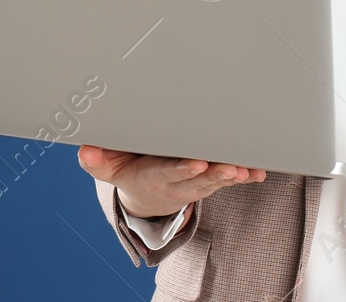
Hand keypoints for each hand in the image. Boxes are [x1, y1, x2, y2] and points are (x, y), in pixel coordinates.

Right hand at [77, 145, 267, 218]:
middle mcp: (178, 183)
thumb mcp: (108, 168)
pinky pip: (229, 179)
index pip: (168, 173)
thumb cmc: (130, 170)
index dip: (183, 170)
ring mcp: (196, 183)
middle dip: (215, 174)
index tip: (197, 164)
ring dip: (233, 176)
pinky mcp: (209, 180)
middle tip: (231, 168)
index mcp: (153, 176)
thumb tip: (86, 150)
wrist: (146, 195)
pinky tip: (259, 171)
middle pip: (198, 180)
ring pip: (216, 180)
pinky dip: (245, 176)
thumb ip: (98, 161)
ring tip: (248, 170)